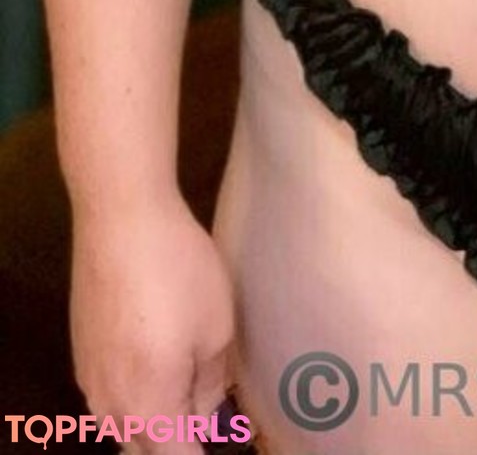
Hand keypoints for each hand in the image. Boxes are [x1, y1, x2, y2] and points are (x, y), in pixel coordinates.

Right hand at [71, 190, 236, 450]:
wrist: (120, 218)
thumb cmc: (179, 271)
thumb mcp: (216, 327)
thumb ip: (211, 383)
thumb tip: (205, 412)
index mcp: (149, 409)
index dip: (202, 451)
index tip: (221, 436)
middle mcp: (111, 406)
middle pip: (145, 449)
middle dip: (178, 441)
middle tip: (209, 413)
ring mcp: (89, 381)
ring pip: (124, 426)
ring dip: (155, 422)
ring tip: (187, 390)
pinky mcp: (81, 353)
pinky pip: (110, 397)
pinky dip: (135, 396)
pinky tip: (156, 362)